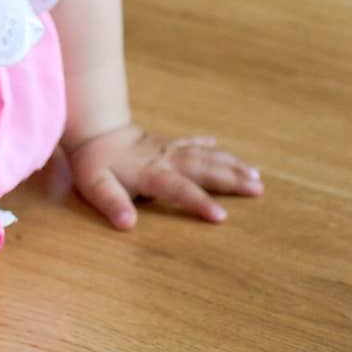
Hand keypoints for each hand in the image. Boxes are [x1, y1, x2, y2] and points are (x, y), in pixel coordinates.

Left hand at [66, 125, 262, 228]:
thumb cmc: (93, 161)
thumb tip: (127, 224)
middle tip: (258, 189)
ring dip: (230, 164)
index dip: (200, 202)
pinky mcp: (165, 143)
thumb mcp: (95, 185)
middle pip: (204, 169)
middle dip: (232, 180)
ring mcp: (168, 149)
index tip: (222, 216)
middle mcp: (166, 159)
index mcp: (152, 173)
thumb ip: (112, 203)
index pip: (180, 189)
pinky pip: (191, 142)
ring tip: (255, 175)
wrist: (93, 127)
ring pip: (205, 156)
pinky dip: (206, 145)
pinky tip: (220, 147)